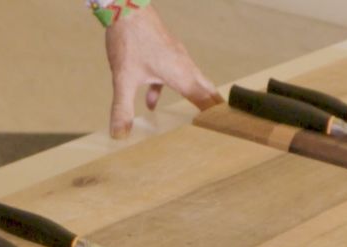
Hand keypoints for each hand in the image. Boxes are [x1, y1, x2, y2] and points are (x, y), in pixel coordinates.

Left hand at [104, 6, 222, 138]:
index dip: (214, 115)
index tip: (226, 128)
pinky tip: (150, 103)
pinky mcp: (165, 51)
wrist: (126, 8)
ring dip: (193, 96)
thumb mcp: (123, 80)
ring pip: (190, 80)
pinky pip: (172, 74)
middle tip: (224, 122)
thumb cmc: (129, 41)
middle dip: (212, 106)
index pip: (204, 99)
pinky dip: (166, 89)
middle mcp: (183, 64)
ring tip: (196, 114)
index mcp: (180, 74)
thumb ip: (122, 109)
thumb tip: (120, 135)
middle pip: (204, 88)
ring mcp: (175, 56)